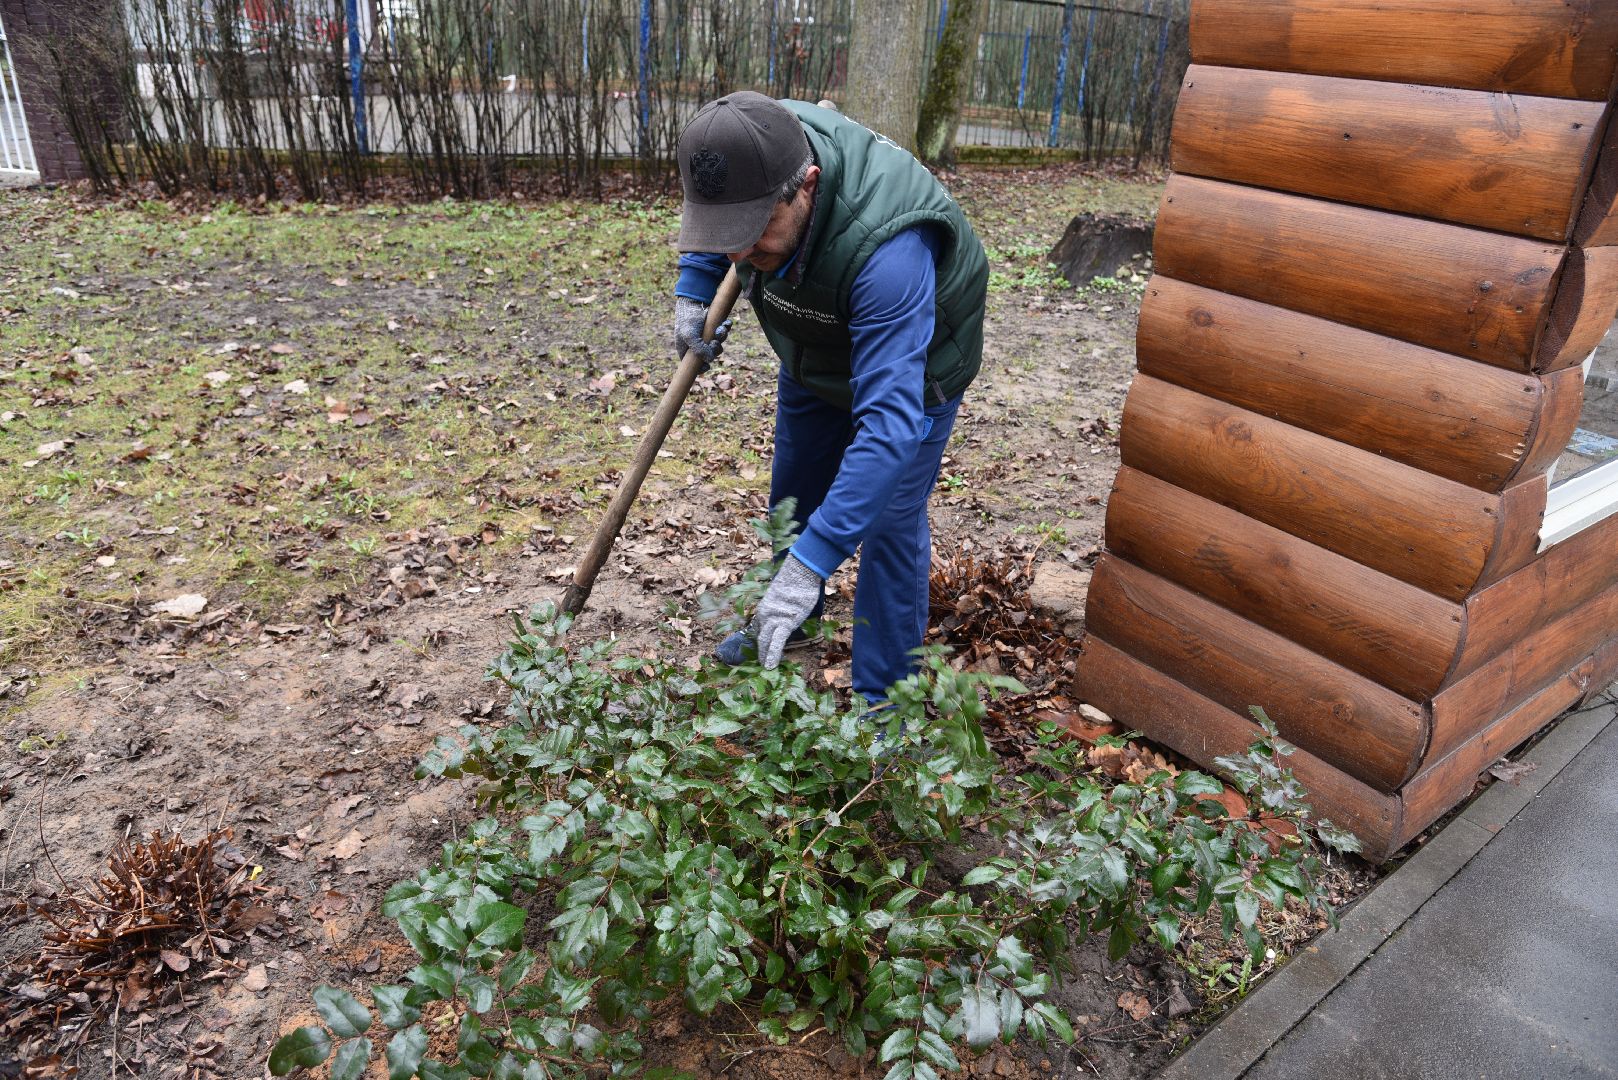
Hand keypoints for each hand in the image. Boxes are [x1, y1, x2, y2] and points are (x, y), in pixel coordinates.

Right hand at [673, 296, 730, 371]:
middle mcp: (698, 344)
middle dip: (715, 349)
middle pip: (711, 354)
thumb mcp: (689, 336)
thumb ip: (698, 350)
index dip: (702, 367)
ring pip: (719, 343)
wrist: (694, 300)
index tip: (707, 366)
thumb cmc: (688, 319)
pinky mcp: (715, 326)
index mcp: (688, 349)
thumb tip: (710, 360)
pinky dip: (726, 328)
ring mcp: (707, 336)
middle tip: (714, 341)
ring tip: (720, 329)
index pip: (695, 365)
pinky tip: (727, 323)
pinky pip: (724, 331)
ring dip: (722, 337)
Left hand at [753, 554, 822, 668]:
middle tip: (760, 663)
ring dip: (765, 656)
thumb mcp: (784, 595)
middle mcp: (764, 615)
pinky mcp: (784, 623)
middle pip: (759, 637)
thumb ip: (781, 606)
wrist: (799, 574)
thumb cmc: (796, 582)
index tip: (761, 649)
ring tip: (765, 667)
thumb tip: (787, 610)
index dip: (760, 640)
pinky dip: (773, 654)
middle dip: (759, 651)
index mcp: (763, 609)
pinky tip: (770, 665)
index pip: (758, 629)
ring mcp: (773, 619)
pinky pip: (777, 642)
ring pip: (766, 641)